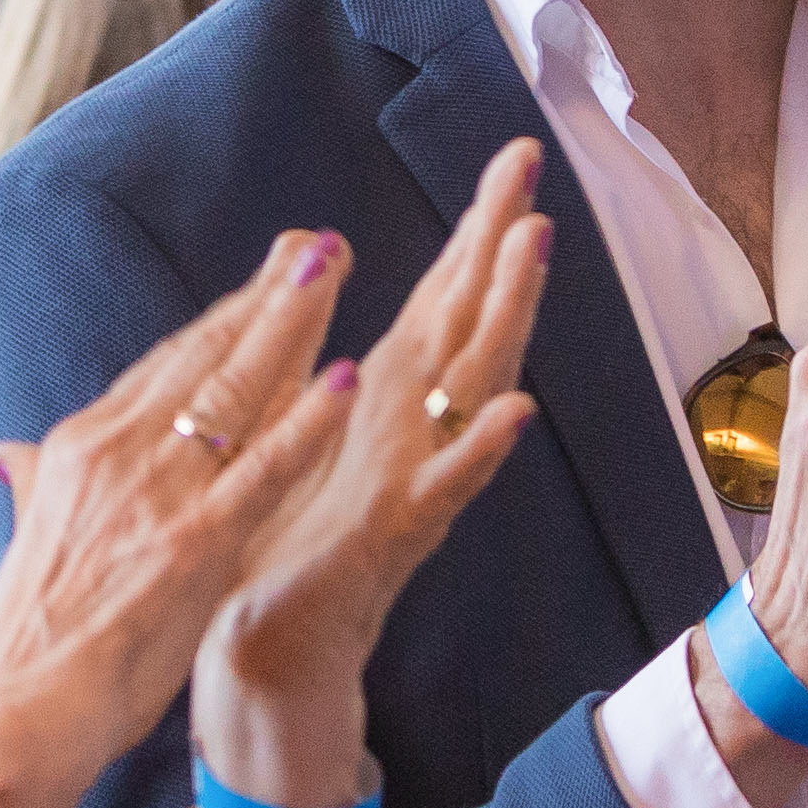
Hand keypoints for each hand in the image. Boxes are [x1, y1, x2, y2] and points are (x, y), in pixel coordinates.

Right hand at [0, 235, 367, 793]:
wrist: (13, 712)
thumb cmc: (31, 640)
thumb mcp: (30, 540)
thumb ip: (38, 487)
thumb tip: (14, 453)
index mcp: (79, 449)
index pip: (164, 367)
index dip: (221, 317)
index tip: (264, 278)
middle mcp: (115, 454)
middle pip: (204, 355)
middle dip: (265, 295)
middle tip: (318, 243)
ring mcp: (156, 495)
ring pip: (236, 389)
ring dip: (291, 323)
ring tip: (334, 269)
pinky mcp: (193, 543)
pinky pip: (264, 467)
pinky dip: (307, 419)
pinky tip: (346, 377)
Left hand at [201, 143, 551, 788]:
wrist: (272, 647)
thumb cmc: (281, 544)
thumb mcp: (291, 430)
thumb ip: (298, 366)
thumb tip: (286, 284)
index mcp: (386, 398)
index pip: (441, 295)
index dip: (476, 228)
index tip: (510, 160)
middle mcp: (416, 428)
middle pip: (470, 316)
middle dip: (501, 239)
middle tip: (531, 162)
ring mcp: (417, 476)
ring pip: (474, 381)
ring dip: (508, 312)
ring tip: (536, 243)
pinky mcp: (398, 533)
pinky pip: (449, 485)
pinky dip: (482, 448)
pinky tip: (516, 408)